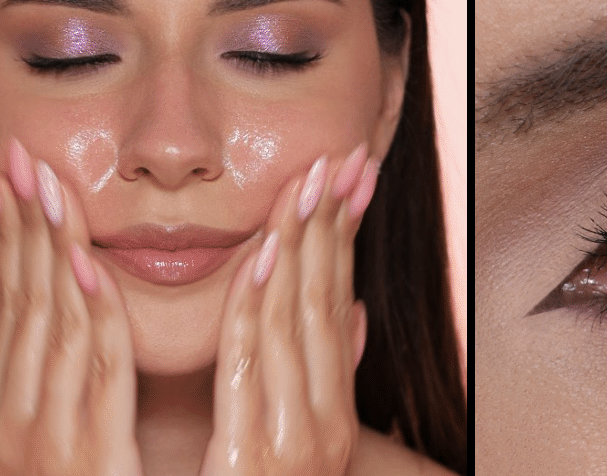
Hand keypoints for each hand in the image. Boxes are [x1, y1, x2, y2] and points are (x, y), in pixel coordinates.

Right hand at [0, 138, 144, 475]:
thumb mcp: (51, 438)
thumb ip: (36, 374)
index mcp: (10, 411)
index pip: (10, 304)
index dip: (6, 238)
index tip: (4, 176)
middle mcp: (14, 419)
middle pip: (18, 303)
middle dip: (14, 226)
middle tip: (9, 158)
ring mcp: (39, 439)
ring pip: (48, 323)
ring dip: (47, 247)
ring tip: (41, 183)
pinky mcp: (78, 458)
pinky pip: (88, 371)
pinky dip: (85, 313)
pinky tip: (80, 266)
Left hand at [201, 144, 378, 474]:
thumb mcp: (294, 446)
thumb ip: (316, 381)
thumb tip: (350, 316)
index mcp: (329, 415)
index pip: (335, 305)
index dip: (339, 238)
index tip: (345, 179)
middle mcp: (322, 423)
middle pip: (326, 303)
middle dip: (331, 227)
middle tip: (338, 160)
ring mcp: (297, 440)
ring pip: (297, 322)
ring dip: (300, 246)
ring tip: (305, 185)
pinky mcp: (262, 458)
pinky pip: (256, 366)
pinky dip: (260, 306)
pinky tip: (266, 259)